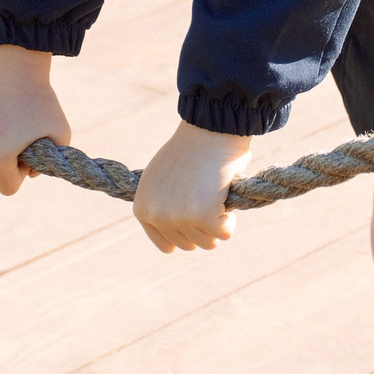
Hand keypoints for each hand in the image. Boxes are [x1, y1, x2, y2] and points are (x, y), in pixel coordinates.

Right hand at [0, 46, 68, 195]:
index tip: (26, 154)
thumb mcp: (61, 133)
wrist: (13, 61)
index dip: (21, 173)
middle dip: (1, 165)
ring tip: (0, 123)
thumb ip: (52, 162)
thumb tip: (30, 173)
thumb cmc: (39, 98)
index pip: (8, 188)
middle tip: (14, 139)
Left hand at [133, 119, 252, 252]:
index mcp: (143, 209)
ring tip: (215, 196)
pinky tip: (224, 197)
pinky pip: (225, 233)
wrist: (207, 128)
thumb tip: (173, 231)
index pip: (167, 244)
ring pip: (207, 243)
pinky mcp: (203, 216)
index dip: (186, 232)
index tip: (196, 217)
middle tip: (208, 198)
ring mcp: (178, 217)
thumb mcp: (161, 179)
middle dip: (203, 227)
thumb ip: (162, 204)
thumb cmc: (190, 149)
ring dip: (217, 224)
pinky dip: (230, 220)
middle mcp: (157, 215)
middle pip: (188, 245)